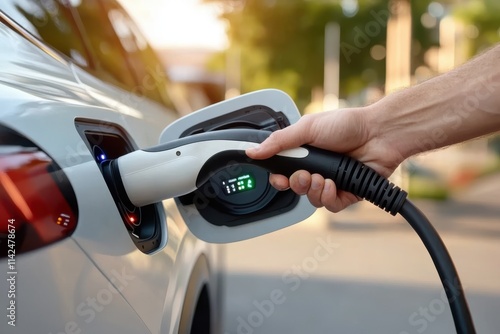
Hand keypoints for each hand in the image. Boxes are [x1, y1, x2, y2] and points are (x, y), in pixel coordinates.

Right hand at [246, 107, 403, 211]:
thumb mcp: (307, 128)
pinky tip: (333, 185)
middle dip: (297, 184)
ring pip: (312, 199)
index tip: (279, 178)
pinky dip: (329, 197)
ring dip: (314, 190)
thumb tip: (253, 151)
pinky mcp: (348, 193)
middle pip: (296, 188)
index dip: (278, 179)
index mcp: (305, 153)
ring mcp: (333, 181)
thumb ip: (279, 142)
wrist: (380, 133)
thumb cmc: (347, 125)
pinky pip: (331, 206)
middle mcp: (317, 168)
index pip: (283, 173)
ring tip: (322, 178)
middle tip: (304, 174)